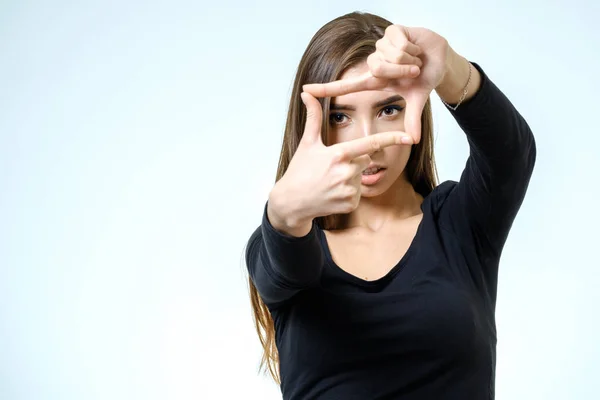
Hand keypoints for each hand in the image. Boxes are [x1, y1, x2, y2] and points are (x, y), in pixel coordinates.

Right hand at [268, 91, 412, 233]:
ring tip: (330, 182)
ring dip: (351, 178)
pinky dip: (348, 193)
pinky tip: (333, 193)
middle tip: (332, 167)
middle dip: (354, 161)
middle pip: (365, 160)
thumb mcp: (307, 143)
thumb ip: (313, 117)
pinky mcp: (350, 204)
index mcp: (339, 154)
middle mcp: (346, 172)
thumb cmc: (299, 170)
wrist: (292, 202)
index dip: (392, 139)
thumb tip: (306, 94)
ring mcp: (349, 190)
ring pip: (362, 177)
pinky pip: (358, 194)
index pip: (370, 144)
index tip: (409, 137)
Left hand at [302, 25, 450, 143]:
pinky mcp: (391, 30)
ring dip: (409, 59)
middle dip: (401, 70)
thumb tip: (413, 140)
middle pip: (377, 67)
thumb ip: (412, 119)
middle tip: (413, 70)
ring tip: (415, 58)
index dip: (325, 89)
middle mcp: (374, 63)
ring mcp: (381, 46)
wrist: (441, 57)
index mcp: (375, 80)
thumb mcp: (417, 99)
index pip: (345, 86)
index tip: (305, 91)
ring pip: (390, 55)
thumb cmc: (425, 76)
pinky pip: (399, 43)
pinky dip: (413, 48)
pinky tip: (416, 46)